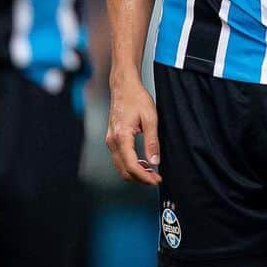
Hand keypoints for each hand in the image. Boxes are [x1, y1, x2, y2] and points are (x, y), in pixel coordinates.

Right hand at [106, 72, 161, 186]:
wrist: (124, 86)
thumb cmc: (137, 98)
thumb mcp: (150, 119)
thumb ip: (152, 142)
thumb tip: (155, 162)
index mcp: (121, 136)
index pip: (131, 165)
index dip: (144, 176)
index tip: (156, 180)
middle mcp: (112, 141)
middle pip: (124, 170)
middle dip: (140, 178)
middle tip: (156, 179)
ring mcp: (110, 140)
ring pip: (120, 166)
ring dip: (135, 173)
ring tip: (152, 172)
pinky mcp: (112, 139)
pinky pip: (119, 158)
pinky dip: (130, 165)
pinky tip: (143, 163)